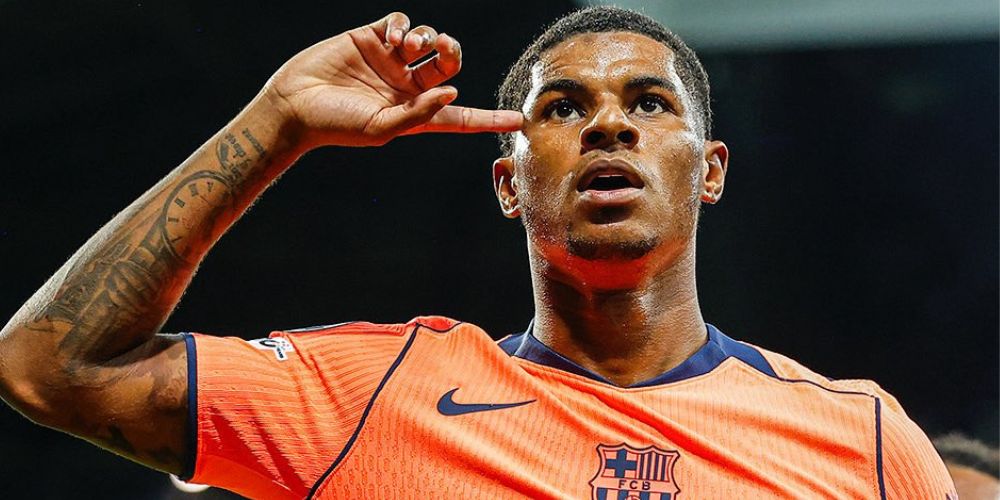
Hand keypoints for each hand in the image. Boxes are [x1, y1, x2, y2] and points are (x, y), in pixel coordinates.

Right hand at [264, 12, 522, 147]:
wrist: (294, 103)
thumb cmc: (336, 125)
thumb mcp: (382, 127)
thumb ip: (419, 113)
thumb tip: (454, 90)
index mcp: (415, 113)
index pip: (460, 116)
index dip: (488, 118)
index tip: (518, 121)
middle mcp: (407, 86)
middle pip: (449, 64)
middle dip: (452, 53)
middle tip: (442, 50)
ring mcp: (390, 61)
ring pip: (427, 39)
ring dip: (426, 38)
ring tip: (407, 47)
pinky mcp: (371, 38)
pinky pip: (400, 22)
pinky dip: (403, 26)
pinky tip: (392, 38)